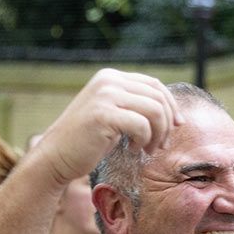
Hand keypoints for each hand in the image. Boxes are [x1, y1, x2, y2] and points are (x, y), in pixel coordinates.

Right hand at [34, 69, 181, 186]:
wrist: (55, 157)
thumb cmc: (87, 141)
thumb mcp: (113, 115)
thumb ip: (135, 106)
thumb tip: (174, 114)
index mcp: (110, 76)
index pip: (154, 84)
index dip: (171, 105)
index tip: (178, 126)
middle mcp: (108, 80)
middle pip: (158, 96)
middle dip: (167, 123)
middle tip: (160, 145)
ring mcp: (104, 95)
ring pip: (155, 110)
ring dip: (158, 134)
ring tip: (147, 148)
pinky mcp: (103, 114)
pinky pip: (142, 125)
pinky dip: (144, 141)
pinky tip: (133, 150)